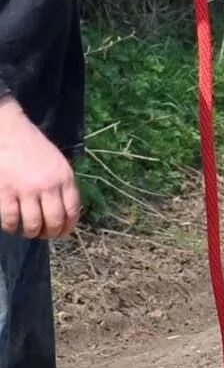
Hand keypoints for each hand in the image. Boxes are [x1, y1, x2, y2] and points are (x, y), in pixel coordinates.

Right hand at [0, 99, 80, 238]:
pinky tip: (12, 226)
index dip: (68, 227)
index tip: (63, 233)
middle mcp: (48, 186)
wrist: (10, 132)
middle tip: (44, 235)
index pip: (73, 211)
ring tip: (28, 231)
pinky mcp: (5, 193)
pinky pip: (10, 220)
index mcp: (65, 178)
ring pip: (32, 225)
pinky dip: (11, 227)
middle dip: (51, 234)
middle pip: (54, 222)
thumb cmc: (34, 148)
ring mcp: (26, 190)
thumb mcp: (58, 164)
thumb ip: (63, 185)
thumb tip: (65, 211)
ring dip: (31, 233)